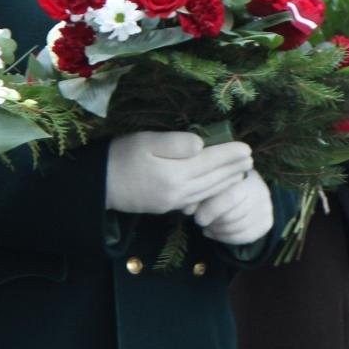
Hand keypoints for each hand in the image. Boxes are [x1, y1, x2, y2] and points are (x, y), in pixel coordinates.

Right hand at [105, 132, 252, 214]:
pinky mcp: (166, 207)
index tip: (247, 148)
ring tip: (239, 171)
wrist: (98, 185)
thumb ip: (175, 143)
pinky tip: (215, 186)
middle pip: (213, 179)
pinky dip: (211, 191)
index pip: (210, 162)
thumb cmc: (120, 156)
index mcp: (174, 174)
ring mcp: (173, 203)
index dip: (230, 154)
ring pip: (207, 191)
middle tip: (250, 159)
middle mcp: (178, 192)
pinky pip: (197, 200)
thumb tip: (202, 145)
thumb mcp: (145, 141)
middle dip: (233, 168)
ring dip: (225, 181)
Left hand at [193, 169, 273, 245]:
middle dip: (214, 222)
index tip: (198, 218)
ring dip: (218, 231)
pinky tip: (215, 233)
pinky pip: (245, 236)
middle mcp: (260, 191)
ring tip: (208, 227)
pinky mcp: (267, 222)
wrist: (248, 187)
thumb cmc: (223, 183)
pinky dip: (226, 238)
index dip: (211, 210)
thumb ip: (201, 192)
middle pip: (234, 215)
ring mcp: (266, 208)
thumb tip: (187, 209)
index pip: (231, 197)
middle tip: (201, 222)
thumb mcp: (213, 182)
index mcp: (245, 176)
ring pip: (239, 227)